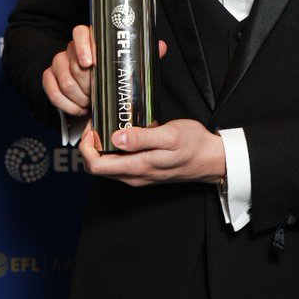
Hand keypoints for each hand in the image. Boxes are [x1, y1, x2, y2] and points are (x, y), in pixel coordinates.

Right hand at [41, 25, 166, 116]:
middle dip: (87, 83)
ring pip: (63, 78)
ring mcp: (60, 63)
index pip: (81, 33)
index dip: (84, 46)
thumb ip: (141, 55)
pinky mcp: (50, 78)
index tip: (91, 62)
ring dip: (78, 96)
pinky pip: (51, 90)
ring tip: (90, 103)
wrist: (93, 89)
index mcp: (91, 40)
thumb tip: (160, 46)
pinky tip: (78, 108)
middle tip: (97, 93)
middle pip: (73, 62)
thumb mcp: (128, 64)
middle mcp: (73, 49)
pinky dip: (65, 103)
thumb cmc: (110, 73)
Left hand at [79, 119, 225, 186]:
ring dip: (101, 146)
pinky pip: (119, 163)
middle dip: (90, 144)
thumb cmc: (194, 146)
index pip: (95, 165)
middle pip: (97, 166)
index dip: (86, 146)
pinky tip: (121, 132)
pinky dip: (113, 148)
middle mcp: (134, 176)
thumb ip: (142, 138)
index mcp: (137, 167)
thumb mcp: (170, 136)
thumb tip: (115, 138)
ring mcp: (138, 175)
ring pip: (107, 165)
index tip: (92, 127)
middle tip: (96, 122)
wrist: (212, 159)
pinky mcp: (144, 170)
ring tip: (106, 124)